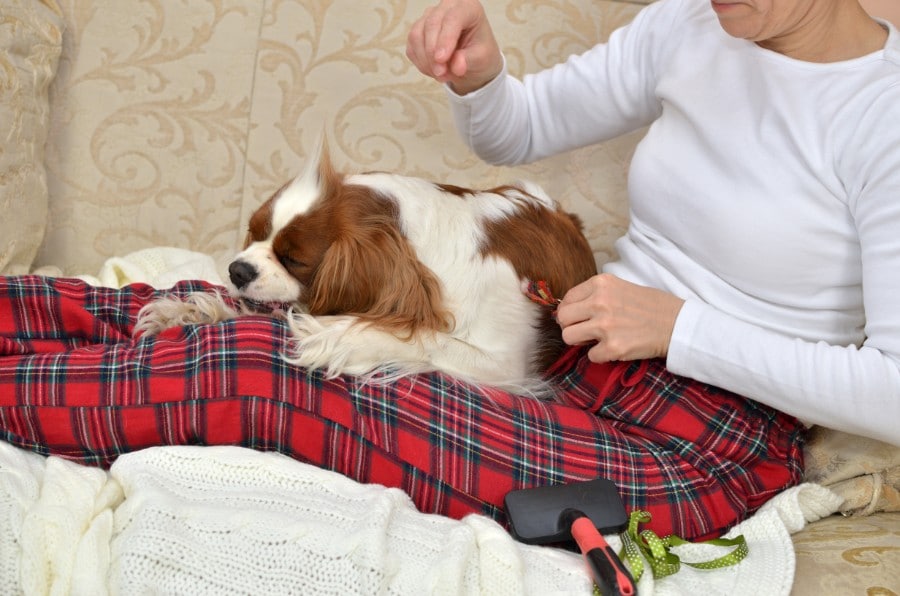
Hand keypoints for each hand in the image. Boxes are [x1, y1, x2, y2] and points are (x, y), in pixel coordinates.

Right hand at [406, 0, 503, 94]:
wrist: (471, 60)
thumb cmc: (479, 53)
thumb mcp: (480, 59)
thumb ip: (468, 60)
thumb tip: (456, 66)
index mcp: (468, 8)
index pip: (453, 18)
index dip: (445, 39)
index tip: (441, 60)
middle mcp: (447, 7)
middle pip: (431, 25)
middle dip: (433, 53)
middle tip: (441, 74)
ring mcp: (429, 17)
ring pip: (416, 35)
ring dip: (425, 60)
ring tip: (441, 75)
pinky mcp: (418, 31)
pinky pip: (412, 47)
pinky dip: (421, 63)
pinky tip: (434, 70)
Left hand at [556, 274, 684, 362]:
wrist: (677, 323)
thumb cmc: (651, 305)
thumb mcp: (621, 287)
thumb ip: (595, 295)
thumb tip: (569, 309)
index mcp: (601, 284)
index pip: (567, 299)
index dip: (570, 311)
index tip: (579, 317)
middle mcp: (599, 302)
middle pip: (562, 318)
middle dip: (571, 326)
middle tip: (585, 330)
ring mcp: (605, 325)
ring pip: (569, 337)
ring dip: (581, 341)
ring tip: (597, 339)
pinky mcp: (613, 347)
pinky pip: (590, 356)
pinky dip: (600, 355)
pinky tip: (615, 347)